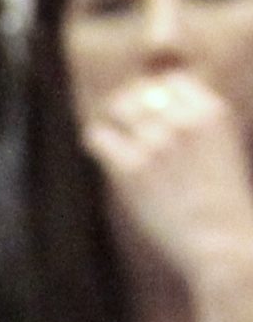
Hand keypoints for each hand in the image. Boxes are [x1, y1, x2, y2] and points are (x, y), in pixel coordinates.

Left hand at [85, 69, 252, 295]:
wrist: (223, 240)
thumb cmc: (223, 202)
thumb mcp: (221, 149)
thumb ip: (195, 126)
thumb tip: (157, 107)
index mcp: (212, 113)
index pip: (172, 81)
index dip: (158, 95)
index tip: (152, 111)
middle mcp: (183, 121)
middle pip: (141, 91)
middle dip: (132, 106)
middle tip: (128, 125)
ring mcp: (156, 142)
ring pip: (118, 109)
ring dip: (116, 122)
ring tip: (118, 138)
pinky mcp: (131, 167)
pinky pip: (99, 137)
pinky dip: (98, 143)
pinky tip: (105, 153)